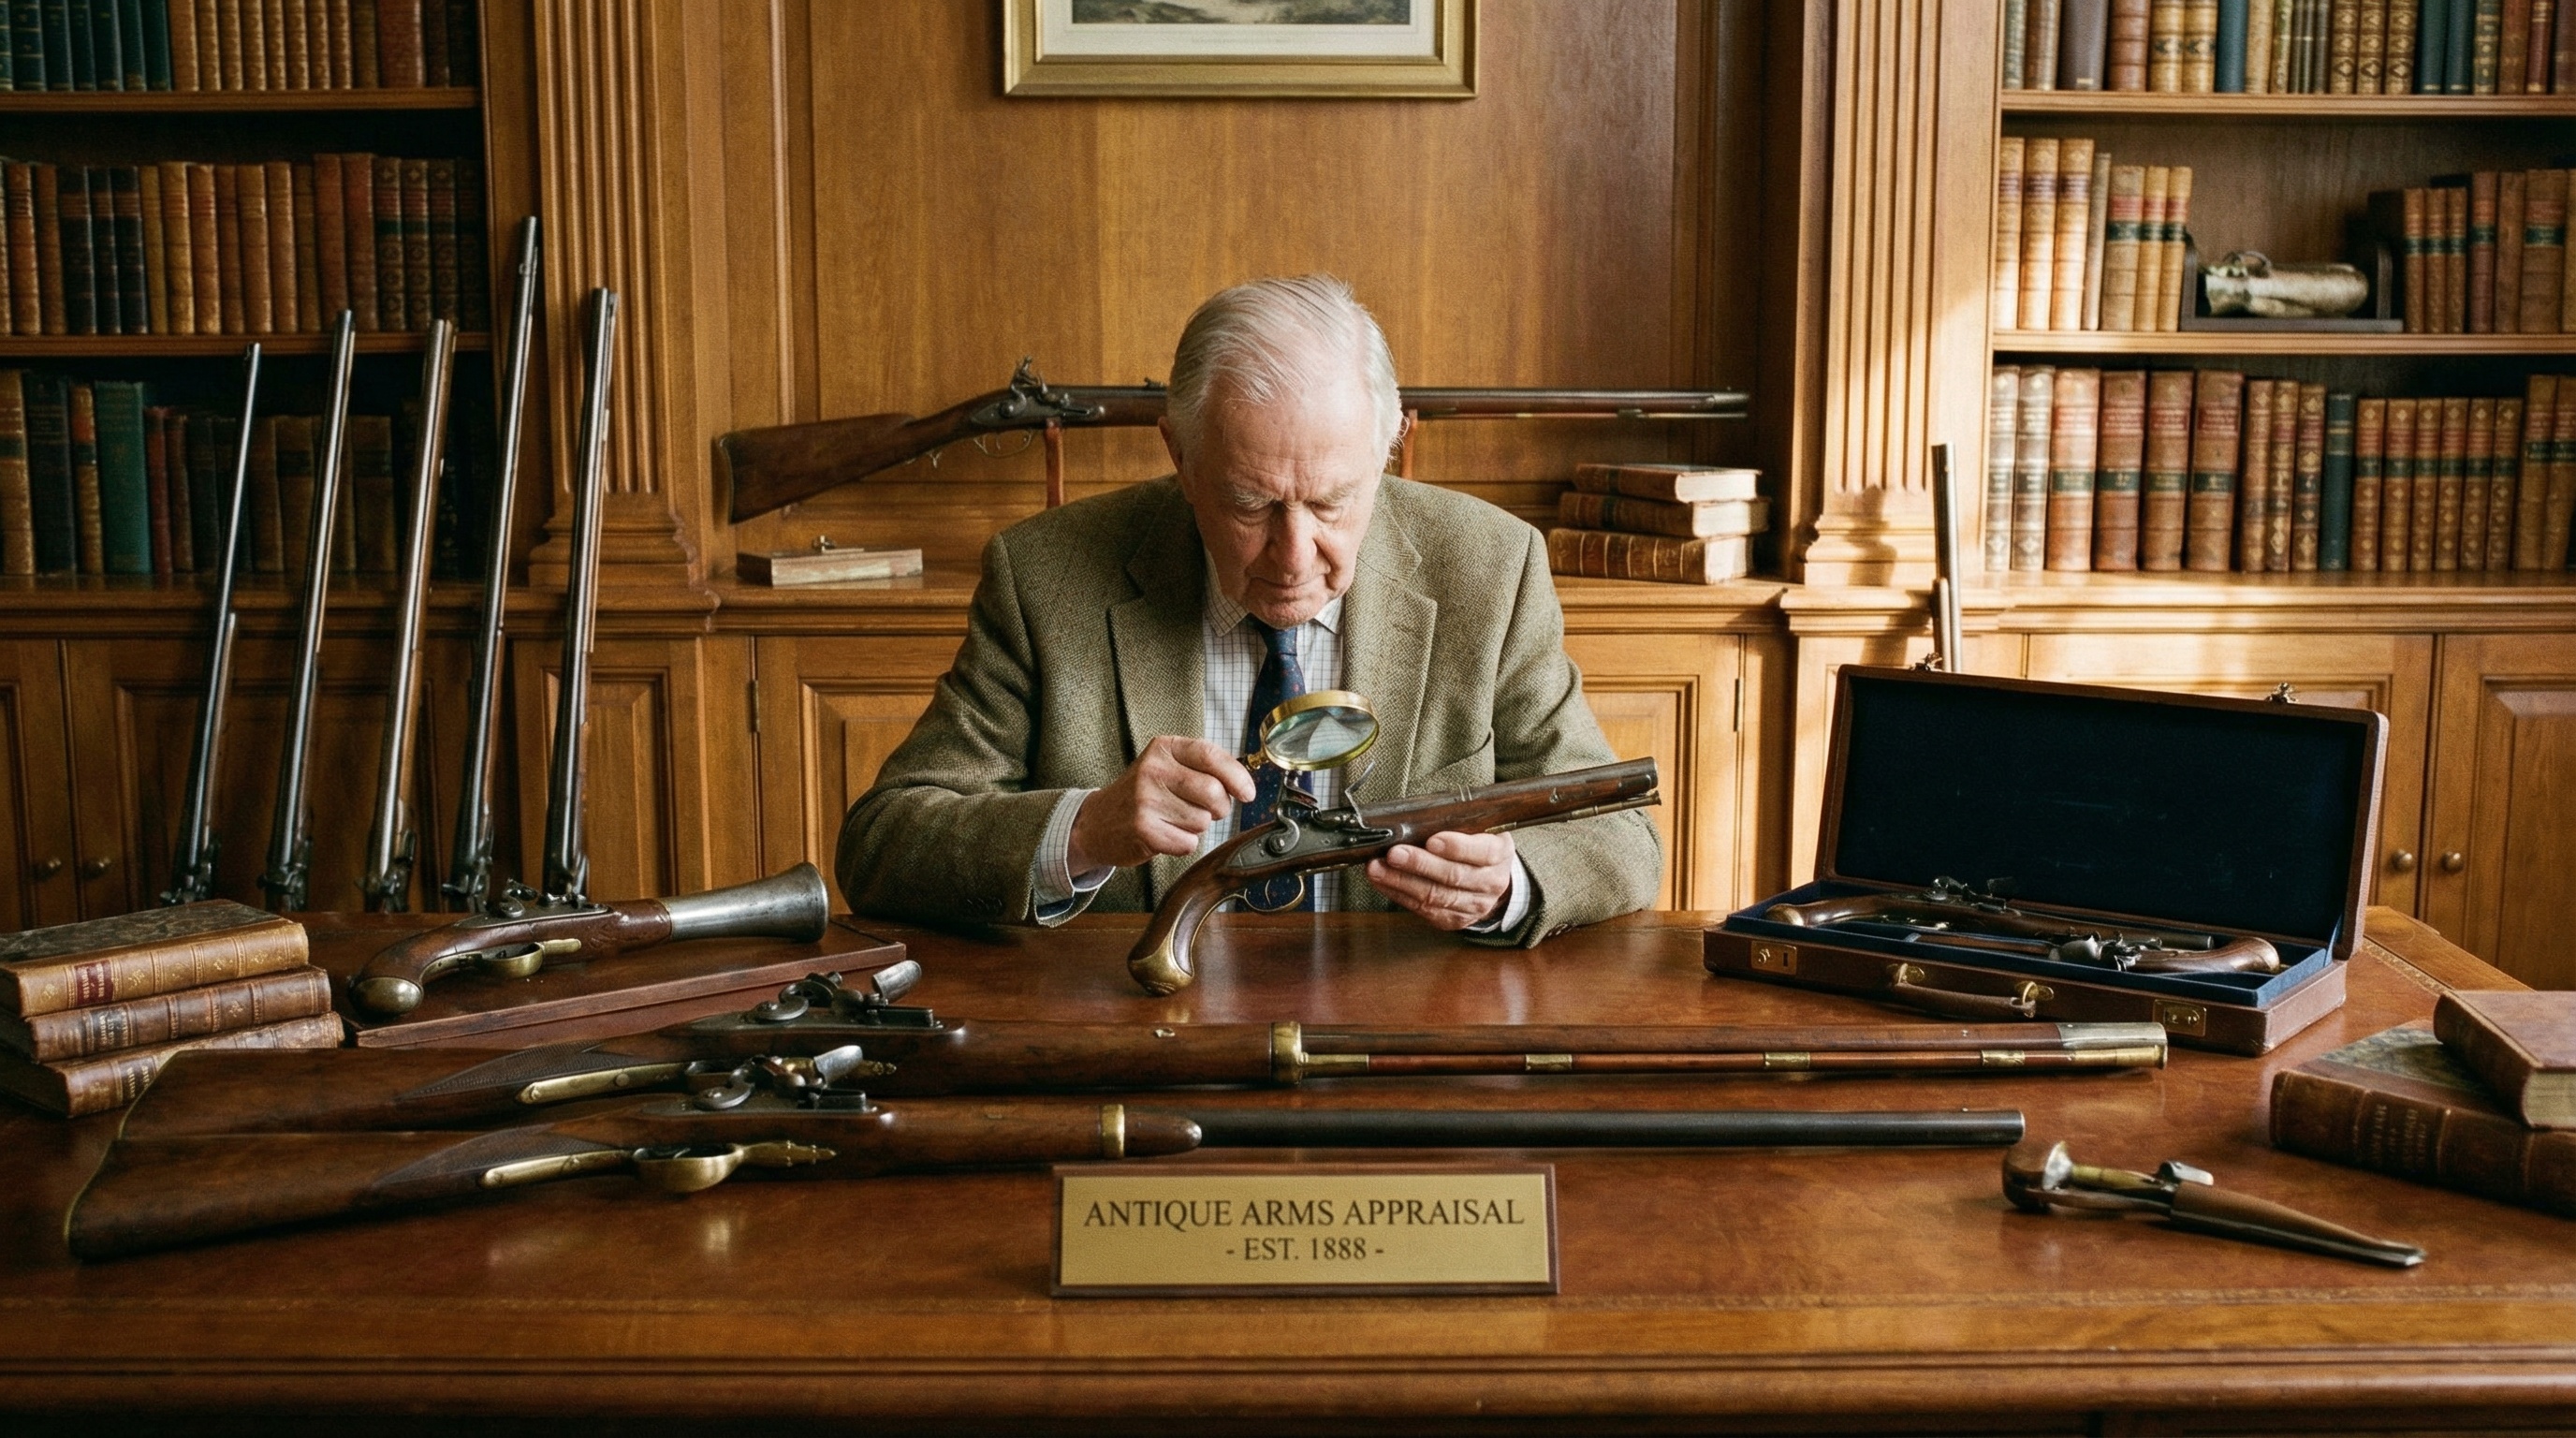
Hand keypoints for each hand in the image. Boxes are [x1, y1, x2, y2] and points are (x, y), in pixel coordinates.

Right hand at [1069, 736, 1256, 872]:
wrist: (1097, 822)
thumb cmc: (1141, 794)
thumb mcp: (1166, 767)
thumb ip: (1201, 768)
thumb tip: (1244, 785)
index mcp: (1163, 748)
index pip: (1211, 756)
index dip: (1237, 776)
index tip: (1247, 793)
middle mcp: (1153, 770)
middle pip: (1213, 792)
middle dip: (1218, 808)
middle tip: (1204, 810)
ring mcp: (1146, 800)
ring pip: (1202, 821)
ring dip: (1196, 827)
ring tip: (1173, 819)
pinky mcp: (1144, 829)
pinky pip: (1188, 843)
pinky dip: (1182, 844)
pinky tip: (1164, 834)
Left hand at [1368, 831, 1515, 931]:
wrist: (1490, 881)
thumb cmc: (1476, 847)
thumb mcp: (1478, 829)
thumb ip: (1456, 824)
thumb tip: (1415, 818)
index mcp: (1499, 853)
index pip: (1483, 852)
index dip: (1457, 847)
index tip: (1433, 840)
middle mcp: (1490, 882)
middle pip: (1453, 876)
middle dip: (1419, 864)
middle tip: (1394, 854)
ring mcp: (1473, 905)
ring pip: (1435, 896)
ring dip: (1401, 882)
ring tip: (1378, 869)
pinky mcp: (1454, 919)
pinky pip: (1424, 909)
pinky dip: (1399, 894)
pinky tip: (1383, 883)